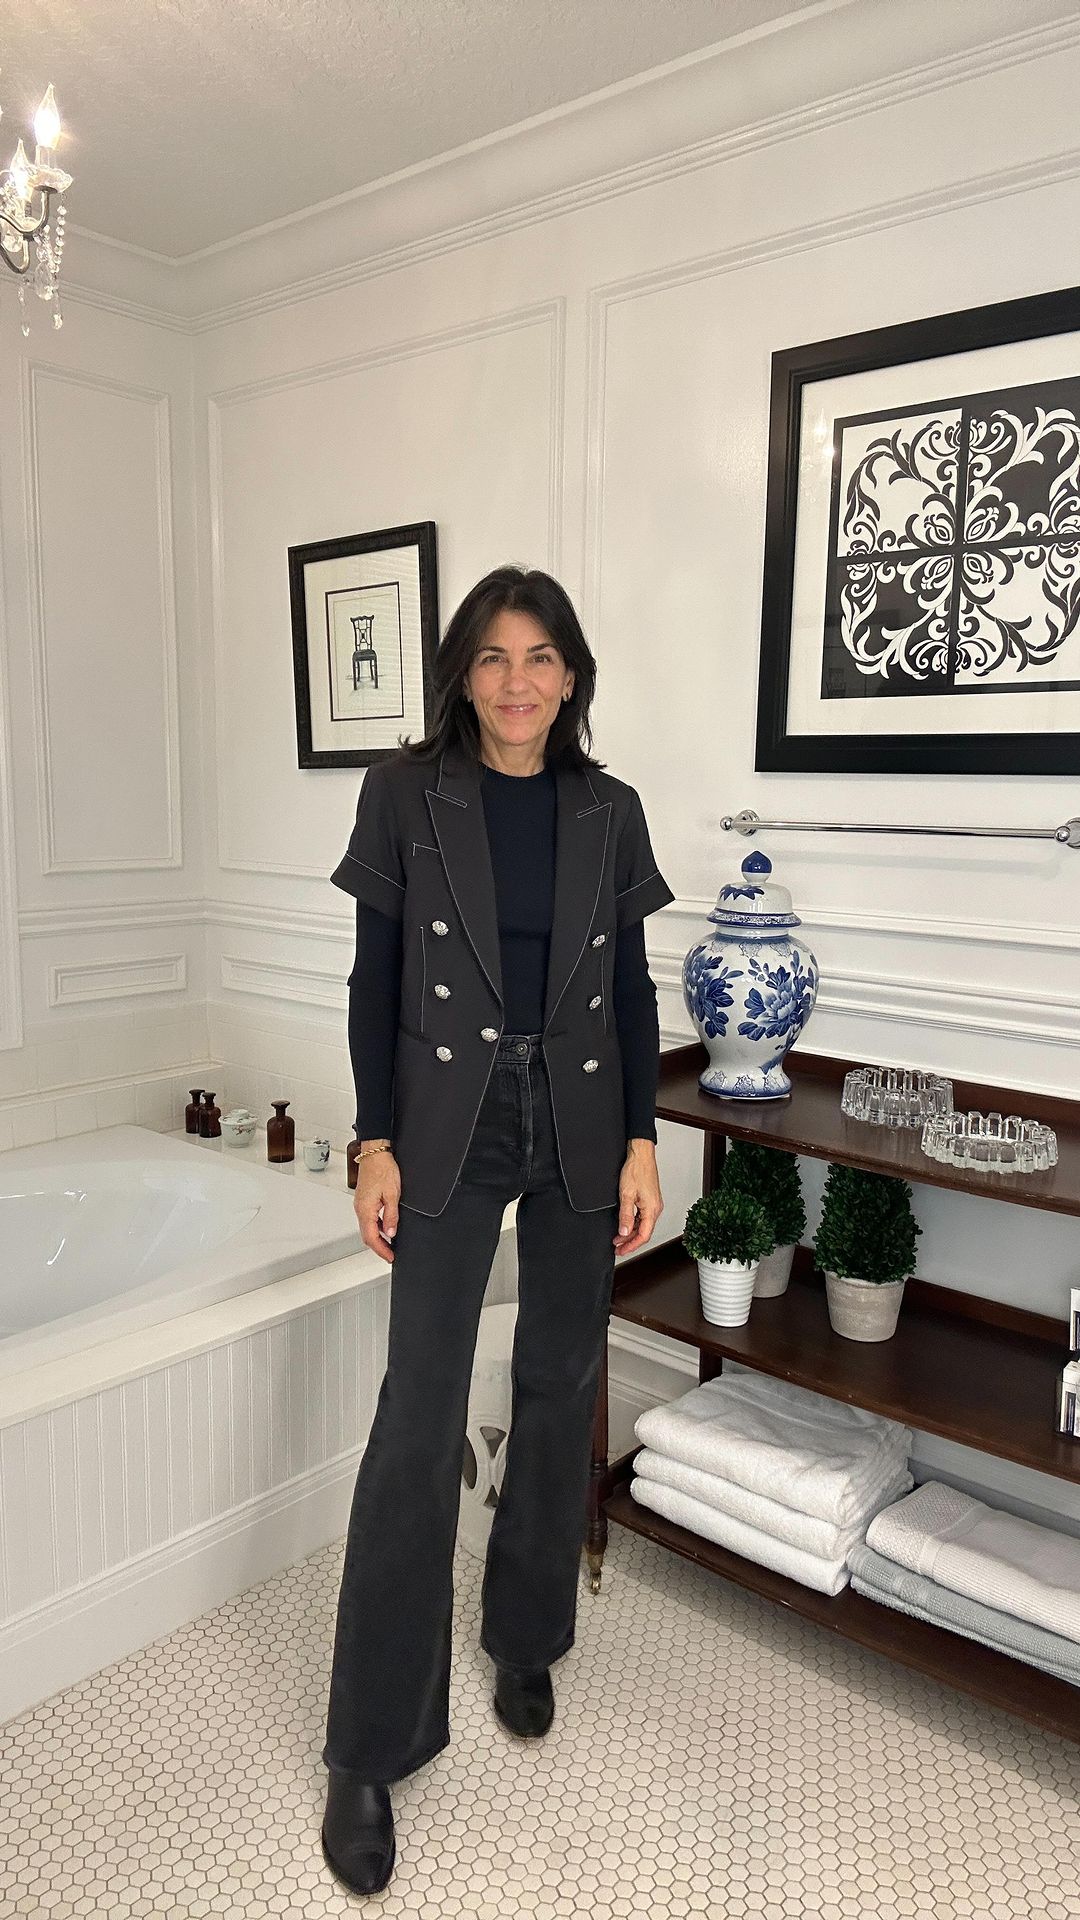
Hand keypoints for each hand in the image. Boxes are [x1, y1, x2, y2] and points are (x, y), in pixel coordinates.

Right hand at [354, 1147, 400, 1263]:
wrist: (375, 1153)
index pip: (372, 1238)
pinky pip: (369, 1219)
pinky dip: (377, 1227)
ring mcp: (361, 1204)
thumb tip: (391, 1233)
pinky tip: (386, 1227)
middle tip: (391, 1254)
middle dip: (379, 1247)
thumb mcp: (393, 1194)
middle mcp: (360, 1208)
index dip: (382, 1250)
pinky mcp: (364, 1200)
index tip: (390, 1257)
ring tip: (390, 1244)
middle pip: (367, 1236)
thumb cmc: (382, 1168)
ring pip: (368, 1228)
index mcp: (365, 1209)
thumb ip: (391, 1216)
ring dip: (378, 1238)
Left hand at [613, 1139, 662, 1257]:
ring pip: (643, 1225)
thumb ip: (625, 1216)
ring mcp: (654, 1204)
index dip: (631, 1246)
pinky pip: (643, 1217)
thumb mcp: (626, 1195)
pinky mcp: (650, 1200)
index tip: (621, 1250)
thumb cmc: (636, 1170)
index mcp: (652, 1209)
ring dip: (630, 1233)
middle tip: (617, 1247)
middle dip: (629, 1241)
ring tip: (618, 1238)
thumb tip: (623, 1232)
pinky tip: (624, 1225)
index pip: (643, 1235)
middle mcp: (655, 1208)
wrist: (640, 1155)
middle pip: (643, 1232)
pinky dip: (633, 1223)